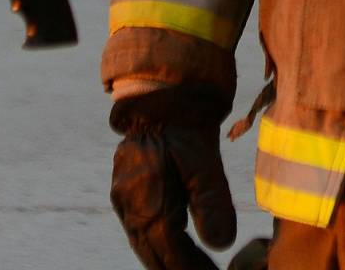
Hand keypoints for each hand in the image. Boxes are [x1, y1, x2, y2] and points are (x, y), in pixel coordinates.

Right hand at [110, 88, 235, 269]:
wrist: (160, 92)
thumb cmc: (185, 122)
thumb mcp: (204, 158)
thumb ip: (212, 202)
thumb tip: (220, 244)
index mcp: (146, 201)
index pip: (170, 252)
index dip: (191, 268)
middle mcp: (128, 205)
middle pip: (154, 254)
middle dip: (178, 268)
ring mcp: (123, 199)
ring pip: (145, 244)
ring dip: (167, 259)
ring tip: (194, 267)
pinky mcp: (125, 191)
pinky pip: (141, 229)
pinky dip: (158, 243)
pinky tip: (176, 248)